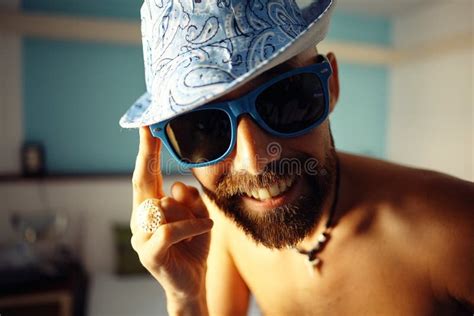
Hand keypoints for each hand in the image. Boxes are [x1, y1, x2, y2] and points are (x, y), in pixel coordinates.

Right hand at [130, 126, 212, 300]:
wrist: (193, 281)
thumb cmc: (194, 246)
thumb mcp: (198, 216)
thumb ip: (190, 199)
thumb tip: (176, 185)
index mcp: (150, 208)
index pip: (145, 175)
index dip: (144, 152)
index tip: (146, 128)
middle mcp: (140, 219)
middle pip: (143, 182)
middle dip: (147, 155)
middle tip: (150, 131)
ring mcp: (141, 237)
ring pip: (165, 206)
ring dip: (189, 214)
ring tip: (198, 229)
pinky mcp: (149, 253)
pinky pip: (172, 229)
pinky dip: (192, 226)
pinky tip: (206, 228)